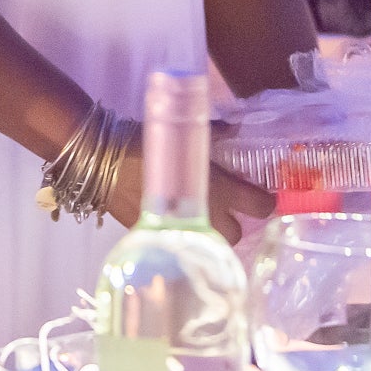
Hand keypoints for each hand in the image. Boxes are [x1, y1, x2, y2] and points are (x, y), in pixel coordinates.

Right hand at [103, 139, 274, 244]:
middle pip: (235, 235)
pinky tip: (176, 216)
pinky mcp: (157, 236)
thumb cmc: (146, 144)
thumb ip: (214, 135)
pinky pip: (182, 238)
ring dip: (210, 230)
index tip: (267, 200)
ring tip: (201, 214)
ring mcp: (180, 230)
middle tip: (229, 209)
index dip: (265, 204)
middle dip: (236, 225)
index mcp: (216, 190)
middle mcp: (203, 215)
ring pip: (208, 240)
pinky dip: (184, 231)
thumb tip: (234, 130)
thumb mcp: (184, 134)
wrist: (103, 163)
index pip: (256, 206)